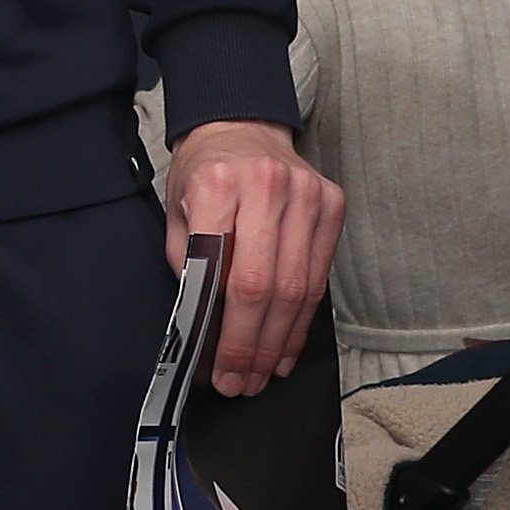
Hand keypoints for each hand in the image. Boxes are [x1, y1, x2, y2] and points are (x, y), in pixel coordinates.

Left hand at [169, 119, 344, 394]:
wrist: (240, 126)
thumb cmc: (201, 176)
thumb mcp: (177, 214)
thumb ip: (190, 268)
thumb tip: (204, 333)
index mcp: (217, 184)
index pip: (226, 274)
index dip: (226, 333)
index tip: (219, 371)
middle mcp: (268, 185)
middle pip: (267, 287)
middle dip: (254, 346)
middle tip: (243, 383)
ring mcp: (307, 193)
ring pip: (300, 287)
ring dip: (281, 340)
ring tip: (264, 374)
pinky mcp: (333, 203)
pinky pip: (320, 274)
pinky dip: (303, 318)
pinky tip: (286, 345)